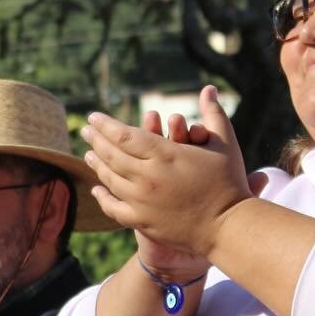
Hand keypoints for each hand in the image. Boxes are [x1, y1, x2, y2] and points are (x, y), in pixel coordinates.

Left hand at [82, 85, 257, 259]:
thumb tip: (208, 88)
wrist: (229, 226)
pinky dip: (103, 197)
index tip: (94, 117)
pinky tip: (97, 190)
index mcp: (164, 154)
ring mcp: (142, 201)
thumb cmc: (229, 182)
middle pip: (112, 155)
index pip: (124, 135)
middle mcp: (147, 177)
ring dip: (97, 164)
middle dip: (96, 140)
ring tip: (89, 154)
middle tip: (85, 130)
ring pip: (110, 179)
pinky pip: (114, 208)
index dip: (106, 125)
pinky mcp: (142, 222)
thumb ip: (213, 114)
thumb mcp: (224, 143)